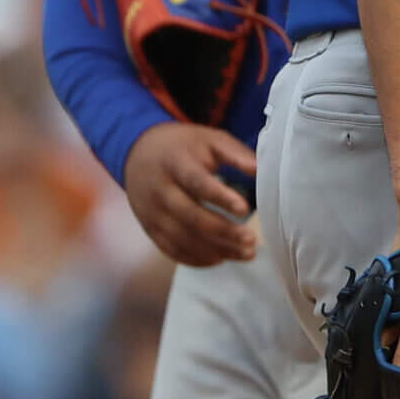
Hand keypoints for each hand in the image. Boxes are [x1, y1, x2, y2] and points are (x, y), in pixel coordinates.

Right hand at [125, 123, 258, 266]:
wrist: (138, 153)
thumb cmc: (183, 147)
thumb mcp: (208, 139)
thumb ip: (235, 153)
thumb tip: (261, 170)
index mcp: (175, 163)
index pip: (197, 183)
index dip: (221, 197)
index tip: (245, 209)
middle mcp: (160, 190)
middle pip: (191, 217)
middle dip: (223, 231)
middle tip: (252, 241)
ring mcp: (152, 212)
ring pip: (183, 238)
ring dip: (215, 250)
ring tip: (245, 254)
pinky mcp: (150, 228)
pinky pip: (171, 250)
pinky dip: (196, 259)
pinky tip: (220, 258)